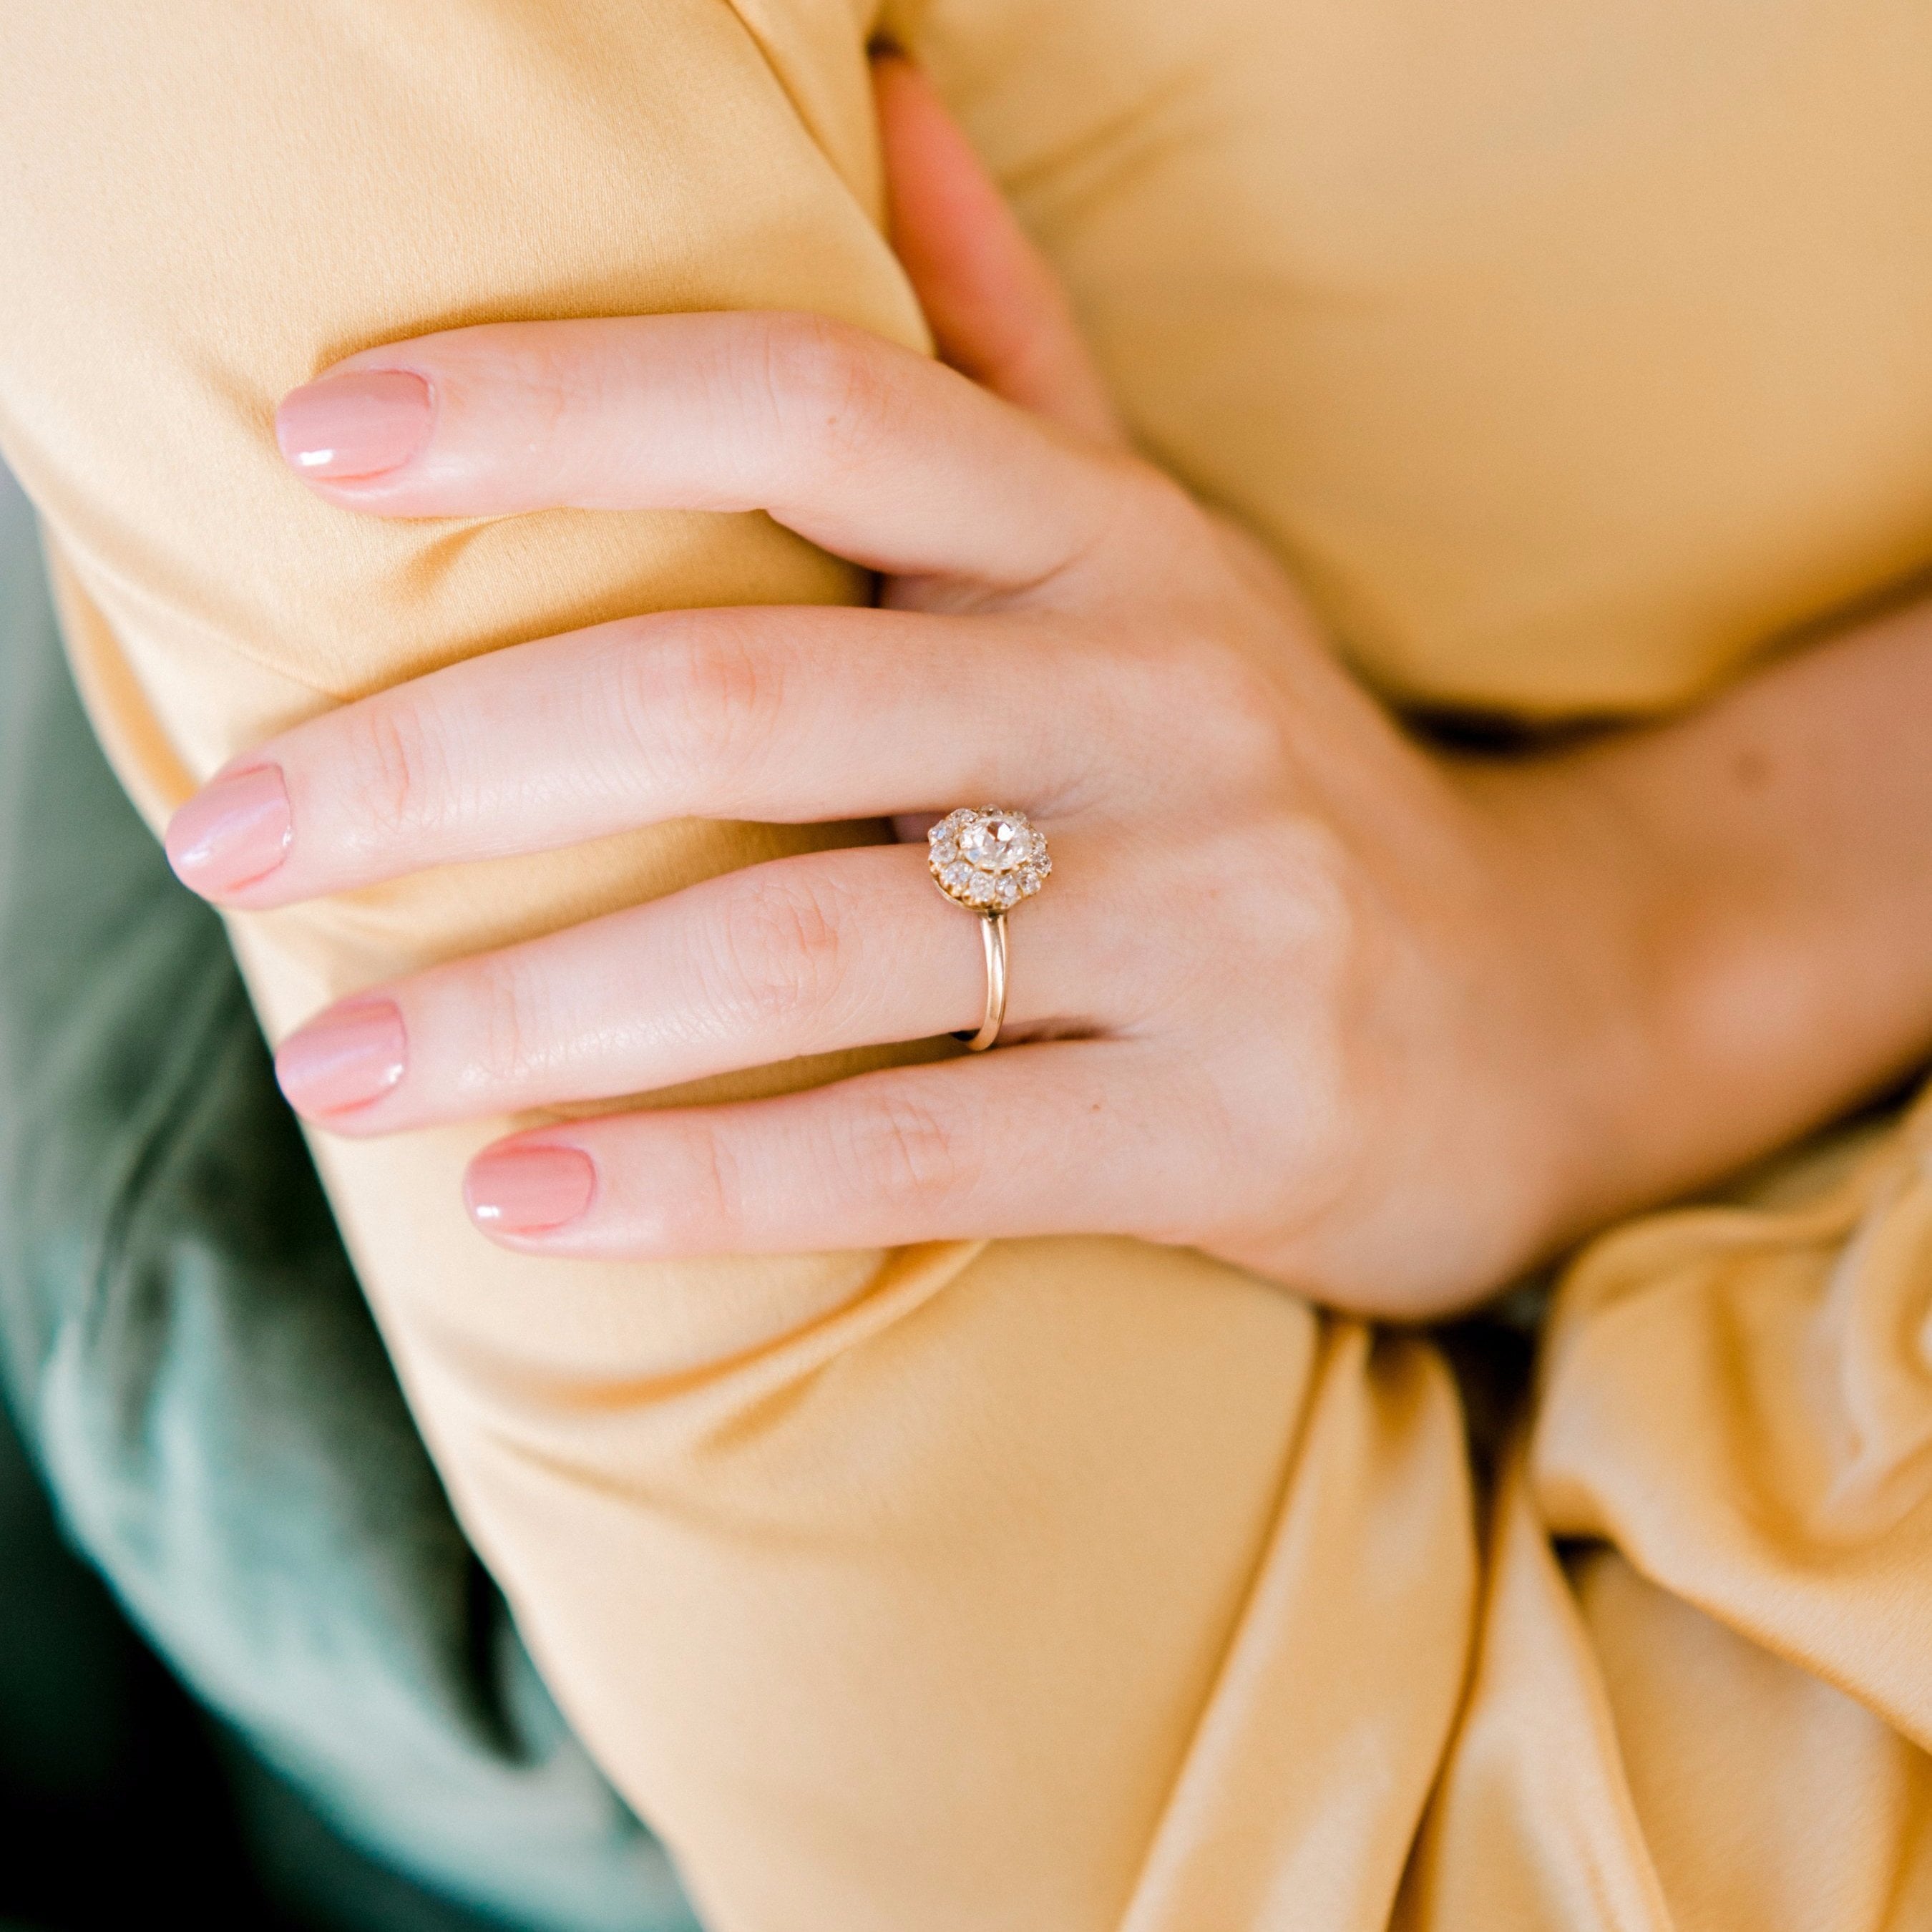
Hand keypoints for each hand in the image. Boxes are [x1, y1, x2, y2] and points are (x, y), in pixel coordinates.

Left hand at [162, 60, 1640, 1319]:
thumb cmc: (1272, 778)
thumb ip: (1013, 355)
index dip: (559, 399)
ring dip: (534, 1003)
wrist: (1548, 1007)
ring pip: (810, 945)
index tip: (320, 449)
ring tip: (333, 1066)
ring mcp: (1213, 922)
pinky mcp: (1235, 1126)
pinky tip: (526, 1196)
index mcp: (1112, 548)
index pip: (816, 399)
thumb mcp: (1158, 555)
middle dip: (450, 762)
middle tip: (234, 834)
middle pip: (750, 696)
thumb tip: (874, 88)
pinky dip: (705, 1177)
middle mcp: (1163, 705)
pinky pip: (920, 1150)